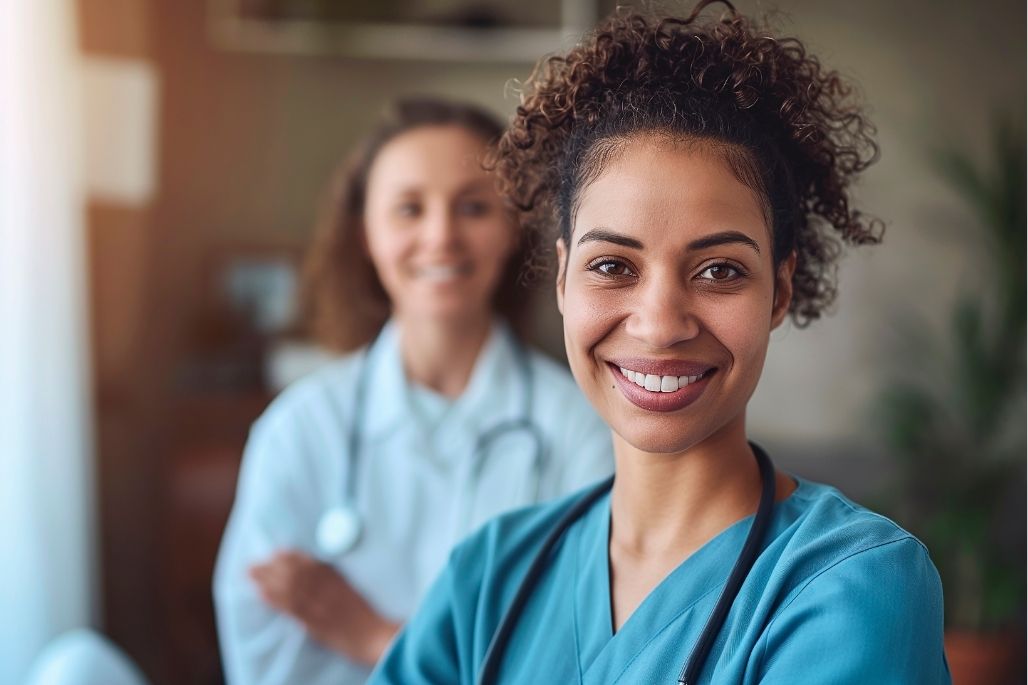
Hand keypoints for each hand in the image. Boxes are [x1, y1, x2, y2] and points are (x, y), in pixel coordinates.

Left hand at [249, 550, 398, 664]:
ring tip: (251, 575)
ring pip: (288, 588)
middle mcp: (324, 588)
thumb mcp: (348, 587)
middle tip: (252, 564)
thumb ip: (331, 578)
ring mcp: (318, 605)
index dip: (289, 557)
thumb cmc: (364, 612)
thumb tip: (310, 569)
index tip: (276, 553)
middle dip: (270, 567)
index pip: (307, 563)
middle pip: (292, 574)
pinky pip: (290, 608)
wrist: (372, 635)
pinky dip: (274, 599)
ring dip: (266, 580)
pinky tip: (262, 594)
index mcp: (335, 578)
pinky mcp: (313, 622)